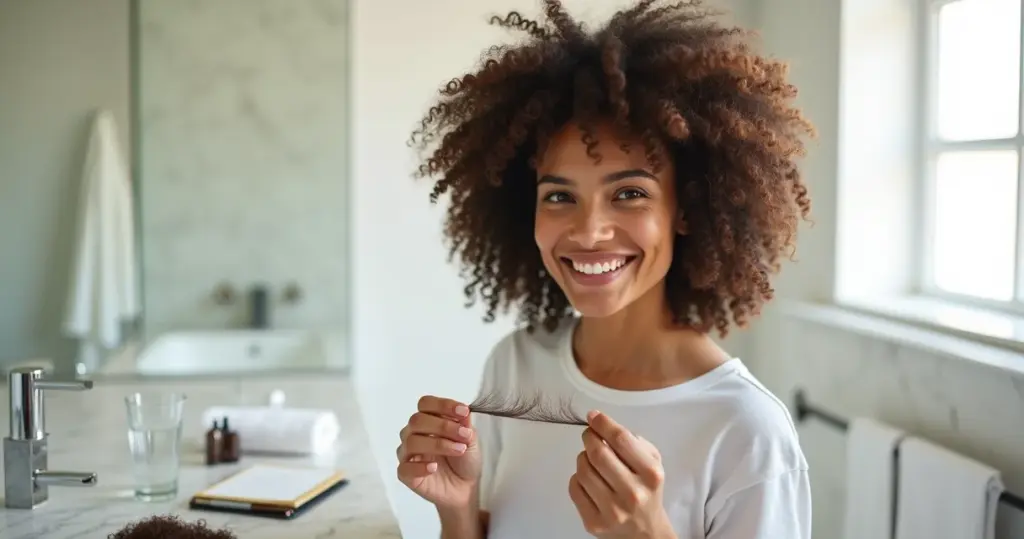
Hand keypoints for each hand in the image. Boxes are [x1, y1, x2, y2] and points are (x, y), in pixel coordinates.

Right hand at [396, 396, 481, 509]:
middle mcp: (413, 434)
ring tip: (458, 450)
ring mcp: (408, 454)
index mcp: (427, 420)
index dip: (443, 405)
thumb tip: (464, 412)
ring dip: (438, 444)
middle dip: (443, 426)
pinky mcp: (406, 475)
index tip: (463, 412)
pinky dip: (420, 466)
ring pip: (411, 442)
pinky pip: (405, 468)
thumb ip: (465, 425)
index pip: (425, 404)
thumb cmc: (464, 460)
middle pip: (417, 420)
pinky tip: (434, 467)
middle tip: (464, 435)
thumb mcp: (470, 440)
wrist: (466, 488)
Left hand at [568, 410, 674, 538]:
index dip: (603, 424)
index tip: (594, 416)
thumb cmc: (647, 491)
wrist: (645, 532)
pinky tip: (588, 478)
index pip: (621, 440)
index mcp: (651, 475)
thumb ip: (633, 442)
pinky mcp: (594, 523)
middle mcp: (633, 494)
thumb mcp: (652, 463)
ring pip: (583, 470)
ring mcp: (612, 511)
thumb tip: (601, 424)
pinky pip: (574, 488)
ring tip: (590, 458)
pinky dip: (577, 477)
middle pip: (598, 453)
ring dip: (583, 457)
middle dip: (589, 438)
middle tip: (589, 435)